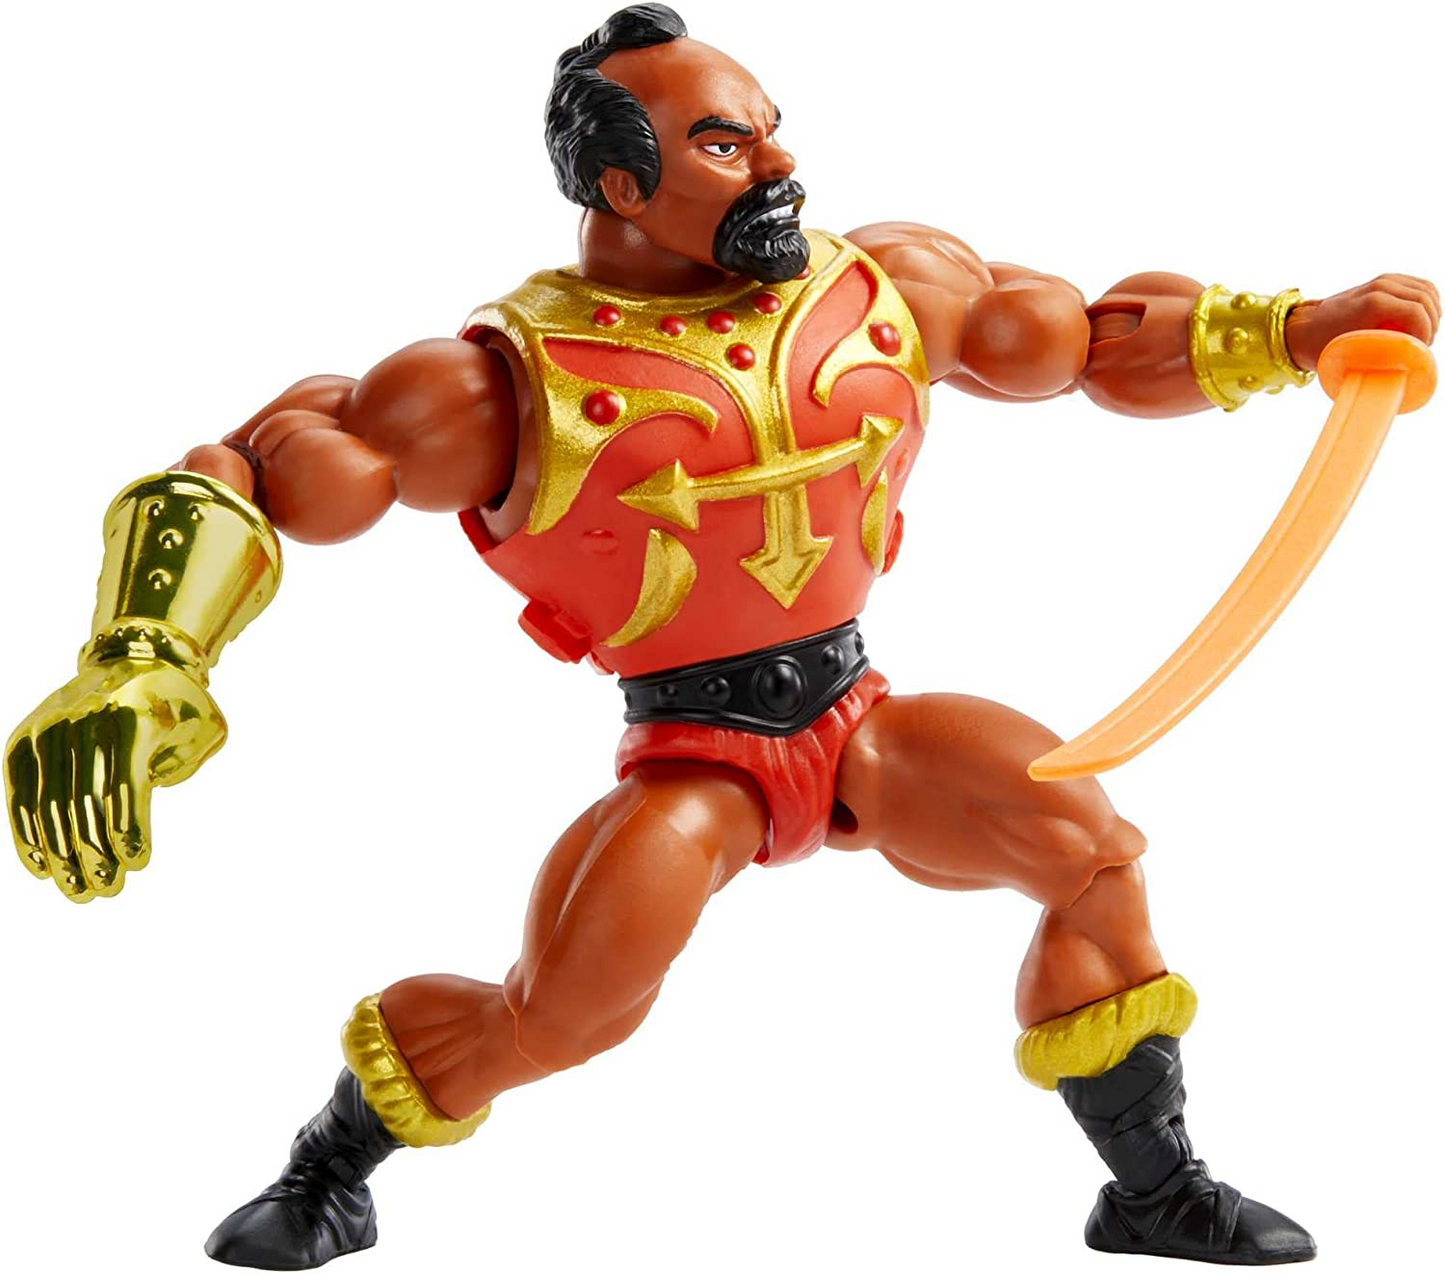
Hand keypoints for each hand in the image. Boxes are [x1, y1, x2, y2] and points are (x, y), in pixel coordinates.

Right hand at [5, 658, 226, 900]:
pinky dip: (29, 836)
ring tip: (80, 892)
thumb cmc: (178, 706)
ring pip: (48, 805)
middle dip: (95, 853)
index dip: (128, 830)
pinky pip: (21, 796)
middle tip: (108, 890)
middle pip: (83, 801)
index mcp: (131, 715)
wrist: (133, 659)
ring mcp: (47, 730)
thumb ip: (186, 763)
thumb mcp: (204, 726)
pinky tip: (43, 870)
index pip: (123, 784)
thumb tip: (139, 808)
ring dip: (62, 856)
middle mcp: (82, 720)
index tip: (138, 864)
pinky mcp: (23, 742)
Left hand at [1286, 275, 1439, 370]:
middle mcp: (1381, 287)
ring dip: (1431, 313)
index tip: (1418, 351)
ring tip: (1420, 335)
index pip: (1419, 314)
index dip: (1425, 335)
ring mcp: (1384, 280)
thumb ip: (1378, 362)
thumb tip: (1401, 377)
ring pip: (1427, 290)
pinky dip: (1426, 301)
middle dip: (1430, 325)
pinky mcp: (1386, 280)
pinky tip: (1420, 319)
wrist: (1304, 327)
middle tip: (1420, 346)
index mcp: (1374, 304)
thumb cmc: (1323, 346)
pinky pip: (1419, 286)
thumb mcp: (1350, 357)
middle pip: (1426, 301)